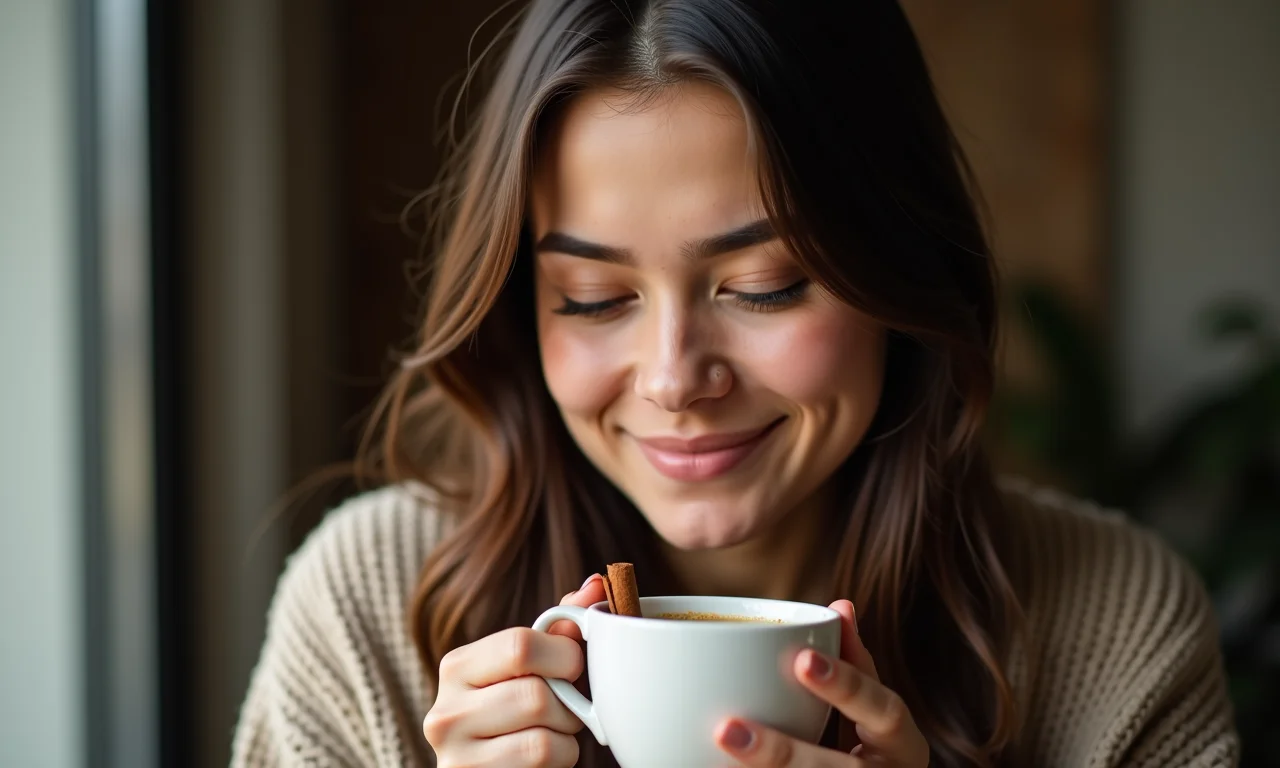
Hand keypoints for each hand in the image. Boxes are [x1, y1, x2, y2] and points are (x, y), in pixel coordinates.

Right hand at [422, 574, 606, 766]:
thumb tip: (595, 585)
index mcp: (456, 667)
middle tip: (566, 707)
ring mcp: (455, 758)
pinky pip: (541, 765)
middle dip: (568, 704)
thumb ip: (558, 628)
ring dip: (566, 737)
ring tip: (553, 732)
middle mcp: (445, 712)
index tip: (572, 666)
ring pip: (543, 739)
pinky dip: (560, 761)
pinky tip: (544, 758)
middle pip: (536, 696)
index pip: (520, 645)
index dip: (564, 655)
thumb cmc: (517, 710)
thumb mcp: (530, 666)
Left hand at [715, 600, 928, 766]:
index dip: (846, 685)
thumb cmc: (876, 748)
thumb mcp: (875, 709)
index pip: (883, 710)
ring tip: (713, 755)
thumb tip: (840, 606)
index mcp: (902, 745)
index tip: (801, 659)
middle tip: (726, 729)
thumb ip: (855, 664)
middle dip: (781, 753)